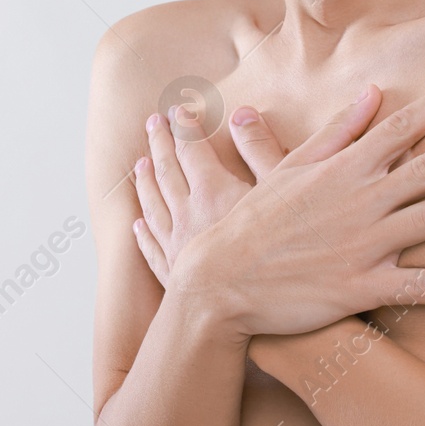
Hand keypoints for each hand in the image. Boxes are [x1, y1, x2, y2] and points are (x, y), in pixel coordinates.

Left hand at [131, 102, 284, 285]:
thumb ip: (264, 149)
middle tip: (152, 124)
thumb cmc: (278, 253)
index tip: (177, 111)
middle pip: (167, 171)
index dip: (184, 127)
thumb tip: (244, 113)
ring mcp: (177, 248)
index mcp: (213, 190)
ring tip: (140, 165)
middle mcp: (188, 215)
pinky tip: (139, 226)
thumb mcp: (285, 192)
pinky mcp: (175, 278)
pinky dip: (144, 234)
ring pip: (154, 207)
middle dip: (159, 144)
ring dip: (146, 182)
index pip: (192, 149)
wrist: (252, 314)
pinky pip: (152, 249)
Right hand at [172, 71, 424, 339]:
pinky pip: (418, 289)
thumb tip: (371, 93)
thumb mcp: (291, 167)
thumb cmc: (255, 220)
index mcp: (343, 169)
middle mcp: (359, 201)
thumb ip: (337, 131)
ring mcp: (363, 245)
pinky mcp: (361, 287)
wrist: (221, 279)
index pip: (400, 127)